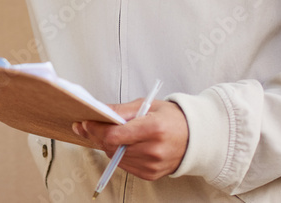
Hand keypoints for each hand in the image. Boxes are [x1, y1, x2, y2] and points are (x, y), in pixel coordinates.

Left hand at [72, 99, 188, 180]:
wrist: (194, 137)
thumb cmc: (171, 118)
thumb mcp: (147, 105)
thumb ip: (121, 110)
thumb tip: (99, 110)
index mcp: (154, 129)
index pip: (114, 135)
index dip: (96, 129)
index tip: (85, 122)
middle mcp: (154, 150)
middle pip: (112, 147)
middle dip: (98, 136)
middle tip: (90, 126)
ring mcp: (152, 165)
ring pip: (115, 157)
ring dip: (108, 145)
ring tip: (110, 133)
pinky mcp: (150, 174)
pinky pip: (124, 165)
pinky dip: (119, 154)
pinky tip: (123, 144)